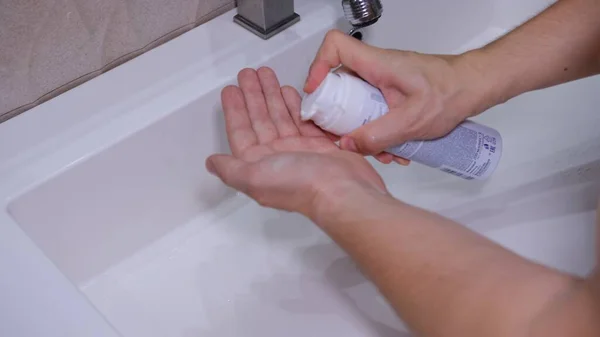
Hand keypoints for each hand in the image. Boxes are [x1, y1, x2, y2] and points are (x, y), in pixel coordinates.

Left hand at [206, 67, 387, 218]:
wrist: (342, 191)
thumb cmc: (299, 185)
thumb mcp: (254, 178)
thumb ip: (230, 169)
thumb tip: (211, 163)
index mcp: (258, 165)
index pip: (241, 131)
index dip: (234, 110)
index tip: (230, 89)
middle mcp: (275, 157)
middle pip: (259, 120)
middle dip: (252, 96)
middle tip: (248, 74)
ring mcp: (297, 150)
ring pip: (280, 116)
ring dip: (272, 95)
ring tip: (266, 75)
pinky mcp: (319, 146)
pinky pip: (302, 120)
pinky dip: (295, 105)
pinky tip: (289, 91)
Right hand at [304, 30, 488, 159]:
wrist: (475, 88)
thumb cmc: (453, 93)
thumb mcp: (412, 121)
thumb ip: (378, 136)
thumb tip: (348, 145)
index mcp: (378, 64)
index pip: (335, 46)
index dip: (318, 66)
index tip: (316, 92)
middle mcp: (378, 68)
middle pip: (339, 81)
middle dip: (338, 113)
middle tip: (342, 133)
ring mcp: (384, 81)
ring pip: (356, 100)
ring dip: (359, 127)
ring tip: (375, 148)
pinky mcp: (392, 93)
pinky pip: (372, 109)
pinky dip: (376, 129)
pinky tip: (391, 147)